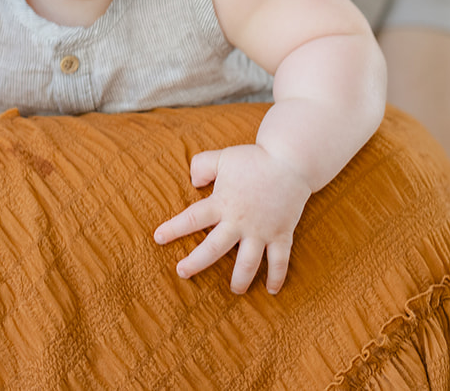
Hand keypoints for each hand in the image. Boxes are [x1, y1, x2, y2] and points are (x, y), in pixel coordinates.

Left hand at [153, 144, 312, 293]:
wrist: (290, 161)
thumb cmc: (254, 159)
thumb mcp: (221, 158)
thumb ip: (201, 166)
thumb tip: (192, 182)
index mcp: (222, 203)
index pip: (192, 219)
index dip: (174, 229)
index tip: (158, 238)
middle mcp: (239, 222)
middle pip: (213, 249)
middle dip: (196, 263)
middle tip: (182, 273)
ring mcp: (262, 231)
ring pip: (248, 263)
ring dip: (240, 280)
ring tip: (234, 290)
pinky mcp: (282, 234)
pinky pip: (280, 261)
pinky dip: (277, 277)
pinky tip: (271, 291)